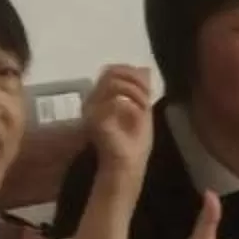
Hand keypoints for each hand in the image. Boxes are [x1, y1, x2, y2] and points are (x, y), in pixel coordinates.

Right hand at [81, 63, 156, 177]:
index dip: (131, 73)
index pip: (111, 71)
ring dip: (136, 92)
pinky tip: (140, 116)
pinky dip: (134, 106)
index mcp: (101, 98)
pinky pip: (115, 102)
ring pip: (113, 84)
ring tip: (144, 108)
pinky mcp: (95, 121)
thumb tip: (145, 68)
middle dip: (135, 80)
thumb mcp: (142, 112)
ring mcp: (91, 110)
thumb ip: (141, 90)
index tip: (147, 89)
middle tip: (147, 98)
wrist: (126, 169)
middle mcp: (92, 101)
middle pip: (110, 72)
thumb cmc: (132, 146)